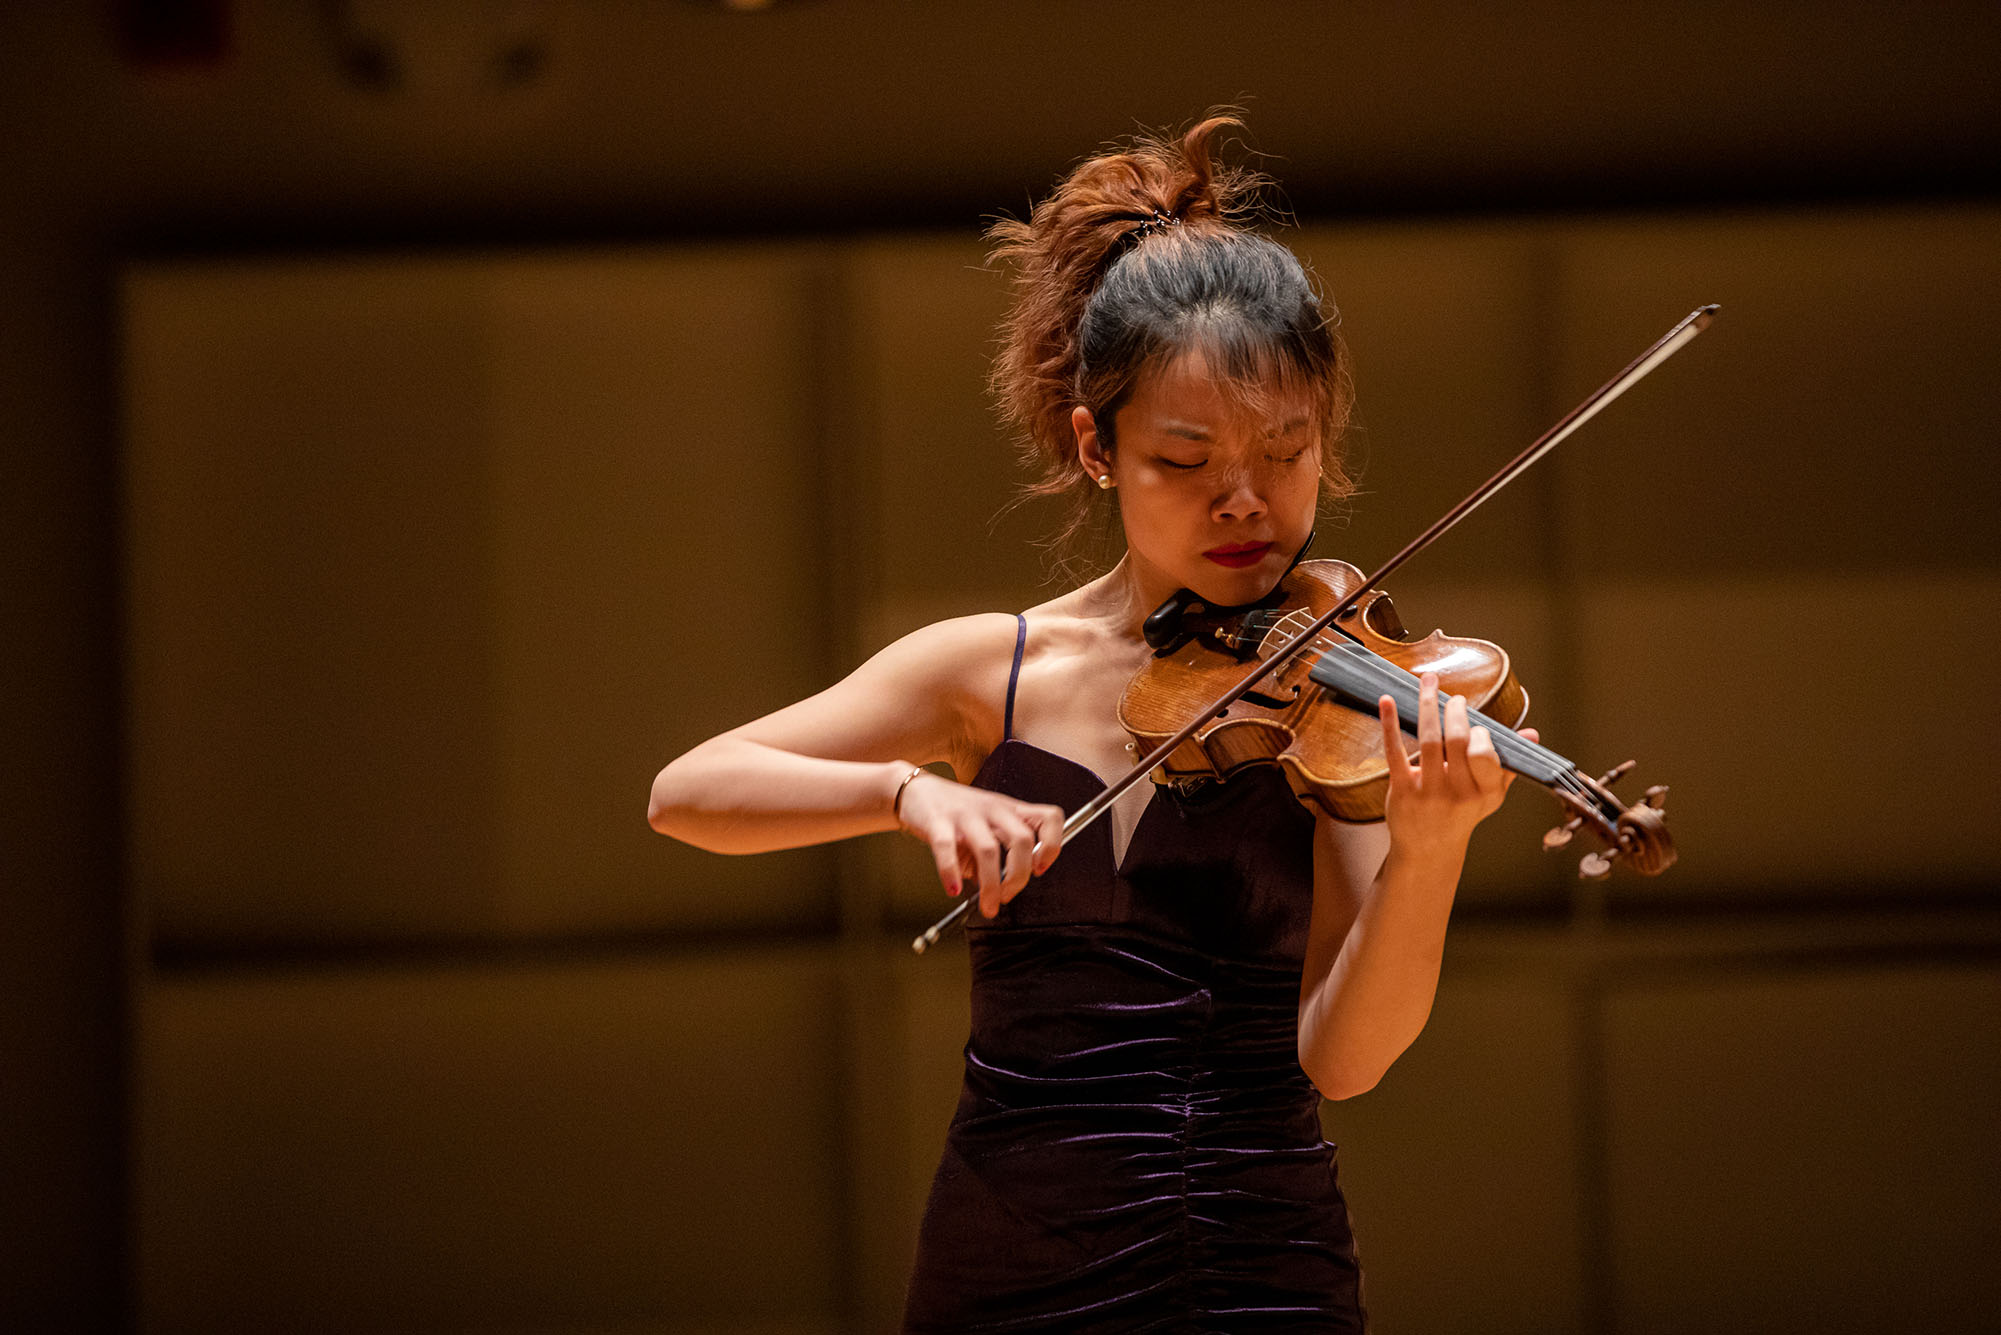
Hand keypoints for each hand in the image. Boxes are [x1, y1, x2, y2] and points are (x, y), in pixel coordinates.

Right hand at [896, 773, 1065, 919]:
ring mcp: (966, 814)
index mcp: (1010, 809)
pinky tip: (953, 888)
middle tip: (1007, 896)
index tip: (1040, 869)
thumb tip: (1002, 889)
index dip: (1052, 846)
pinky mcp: (938, 821)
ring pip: (989, 849)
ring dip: (991, 885)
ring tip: (987, 905)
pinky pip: (947, 848)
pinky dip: (951, 873)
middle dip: (1019, 877)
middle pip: (1022, 840)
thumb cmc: (956, 812)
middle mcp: (993, 809)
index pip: (1049, 817)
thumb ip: (999, 853)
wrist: (917, 791)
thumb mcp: (987, 824)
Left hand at [1377, 673, 1537, 853]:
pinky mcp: (1402, 789)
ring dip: (1428, 704)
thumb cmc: (1461, 814)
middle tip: (1454, 699)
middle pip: (1457, 740)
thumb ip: (1509, 763)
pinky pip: (1395, 751)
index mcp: (1485, 791)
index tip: (1476, 726)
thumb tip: (1532, 734)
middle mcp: (1458, 793)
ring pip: (1429, 739)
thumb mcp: (1490, 794)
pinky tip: (1387, 700)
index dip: (1480, 733)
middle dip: (1455, 711)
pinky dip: (1390, 723)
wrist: (1428, 850)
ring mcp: (1429, 791)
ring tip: (1428, 682)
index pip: (1485, 753)